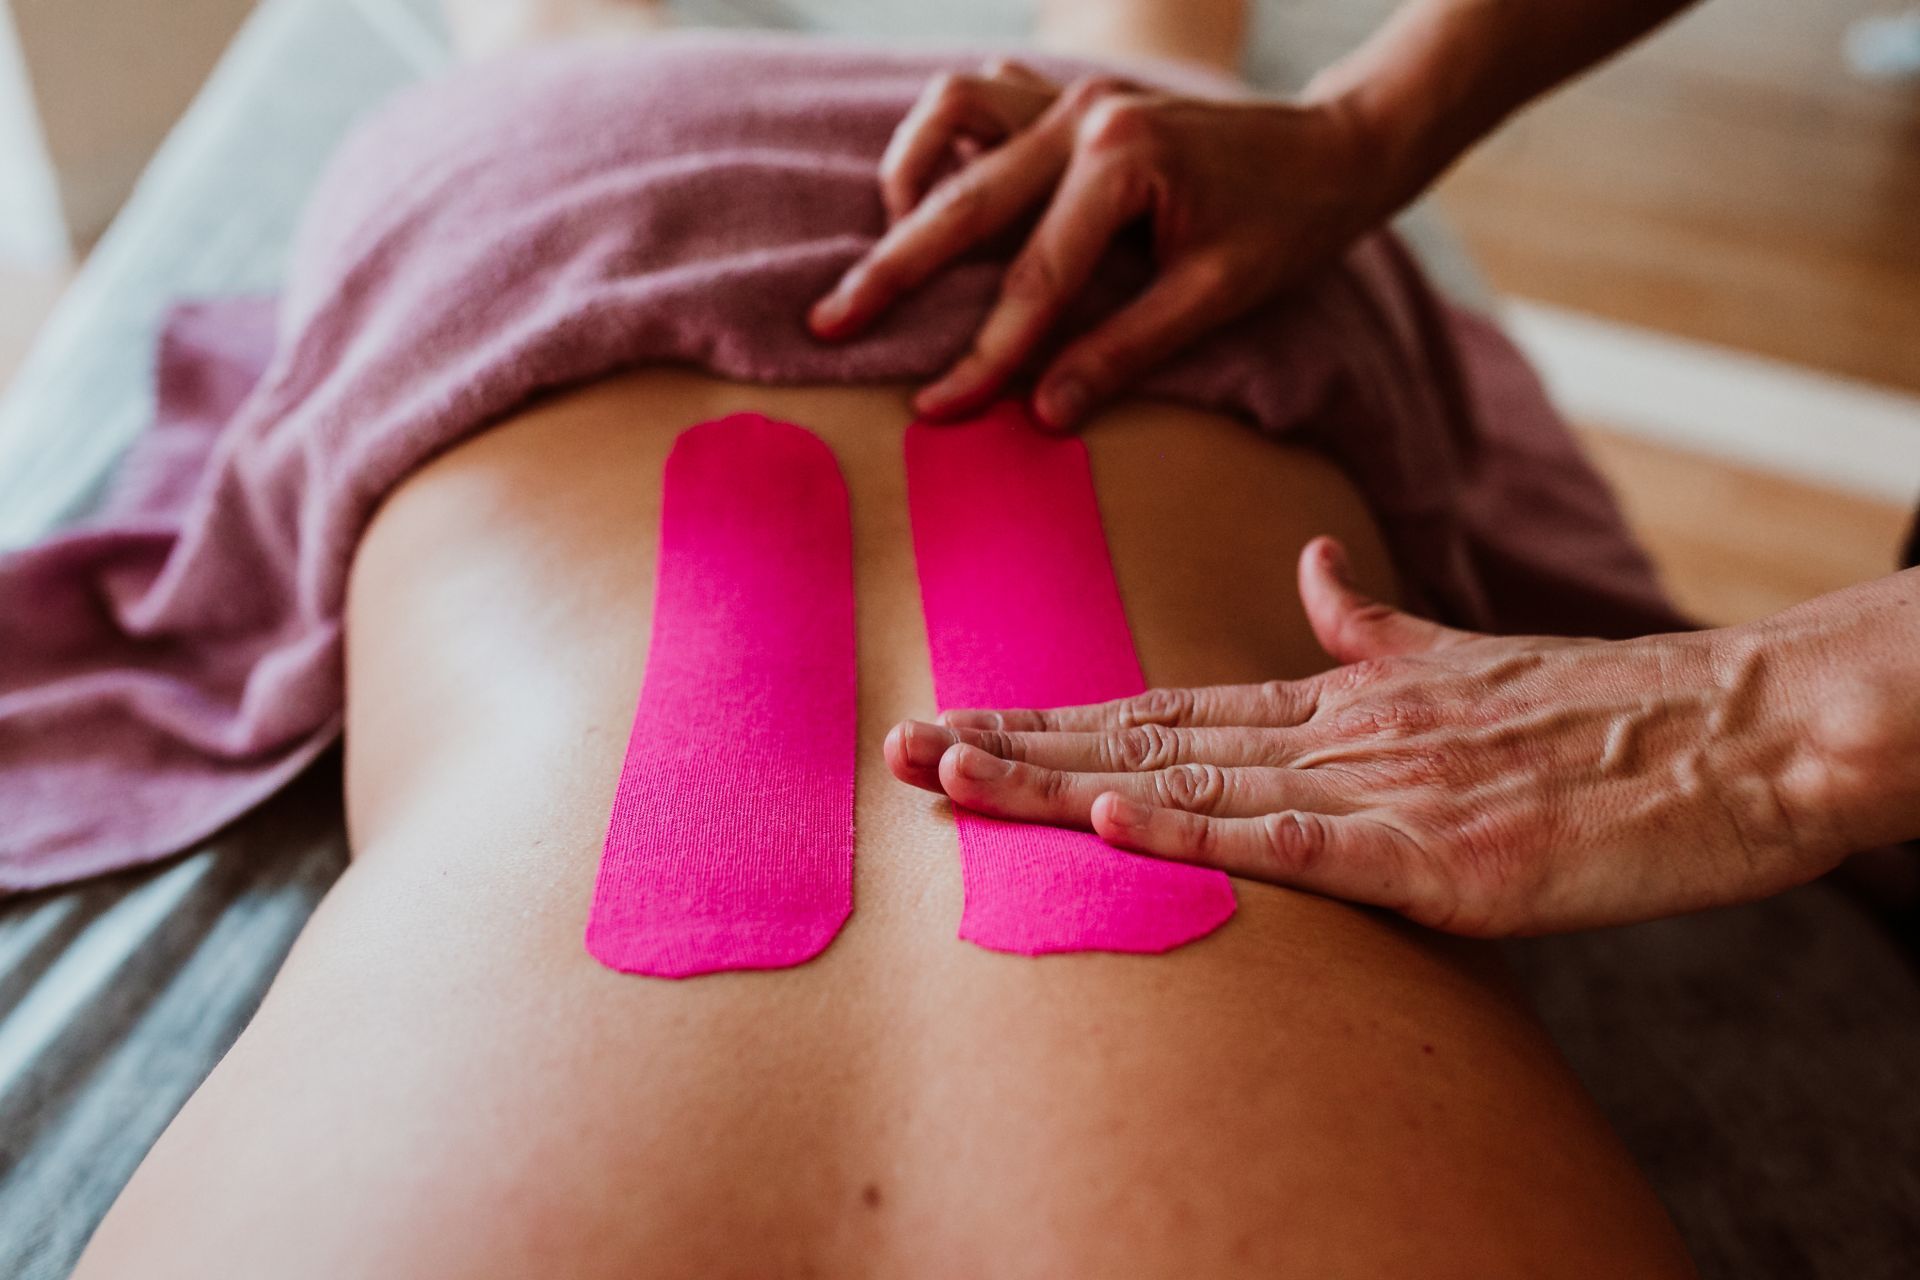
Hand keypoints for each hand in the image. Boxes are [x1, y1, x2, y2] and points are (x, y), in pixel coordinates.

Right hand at [808, 63, 1390, 430]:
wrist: (1336, 149)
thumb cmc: (1288, 226)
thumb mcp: (1217, 296)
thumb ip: (1126, 350)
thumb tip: (1044, 412)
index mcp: (1124, 161)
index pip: (1034, 278)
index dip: (984, 354)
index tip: (936, 410)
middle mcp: (1084, 114)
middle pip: (963, 199)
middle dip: (894, 270)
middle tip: (831, 324)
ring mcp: (1072, 92)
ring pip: (952, 115)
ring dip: (911, 180)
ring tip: (889, 249)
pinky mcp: (1069, 92)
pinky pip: (980, 99)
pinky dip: (945, 142)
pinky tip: (939, 195)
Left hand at [885, 537, 1864, 936]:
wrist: (1721, 739)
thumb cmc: (1586, 718)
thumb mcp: (1458, 662)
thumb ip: (1371, 625)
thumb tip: (1316, 571)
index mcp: (1330, 702)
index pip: (1159, 708)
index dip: (1051, 716)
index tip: (957, 718)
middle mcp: (1330, 734)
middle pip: (1143, 741)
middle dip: (1015, 747)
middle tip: (897, 747)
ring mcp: (1378, 789)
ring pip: (1189, 782)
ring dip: (1062, 784)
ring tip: (954, 775)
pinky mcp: (1438, 857)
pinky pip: (1298, 844)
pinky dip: (1201, 832)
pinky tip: (1111, 821)